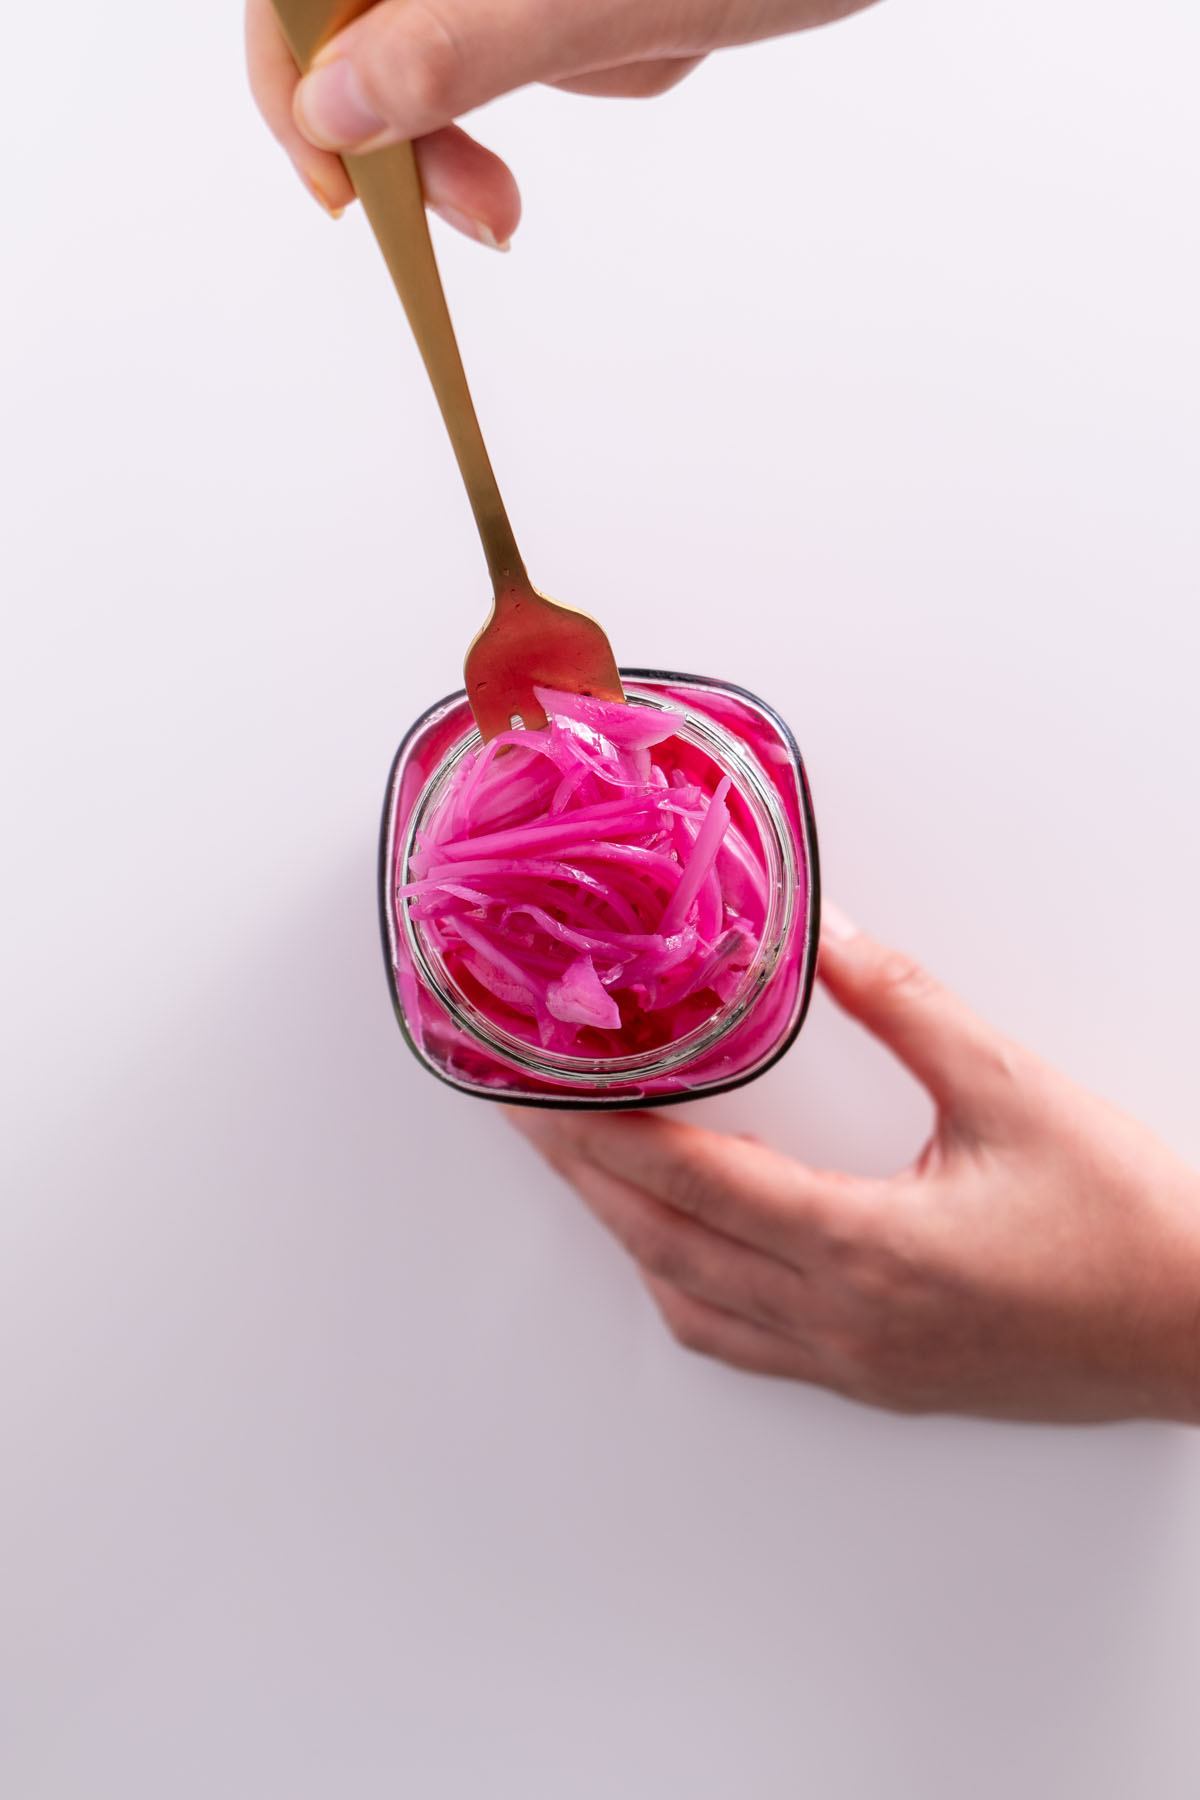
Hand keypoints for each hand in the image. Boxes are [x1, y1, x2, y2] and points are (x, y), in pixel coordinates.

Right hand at [246, 0, 876, 243]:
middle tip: (493, 213)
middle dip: (421, 121)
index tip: (341, 192)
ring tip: (633, 49)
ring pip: (442, 29)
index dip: (290, 86)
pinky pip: (521, 21)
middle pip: (355, 17)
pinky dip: (581, 53)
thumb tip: (332, 111)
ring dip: (521, 82)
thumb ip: (457, 49)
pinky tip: (649, 25)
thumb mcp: (600, 1)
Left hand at [508, 908, 1199, 1421]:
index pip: (691, 1182)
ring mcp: (854, 1365)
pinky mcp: (875, 1381)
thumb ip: (904, 1002)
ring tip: (585, 1159)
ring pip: (691, 1302)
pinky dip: (683, 1283)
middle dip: (582, 1172)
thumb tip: (819, 931)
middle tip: (524, 1107)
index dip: (598, 1129)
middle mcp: (844, 1323)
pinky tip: (675, 1240)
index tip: (531, 1086)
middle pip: (667, 1242)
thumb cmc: (1127, 1221)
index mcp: (869, 1250)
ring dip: (626, 1230)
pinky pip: (740, 1340)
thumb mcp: (1012, 1087)